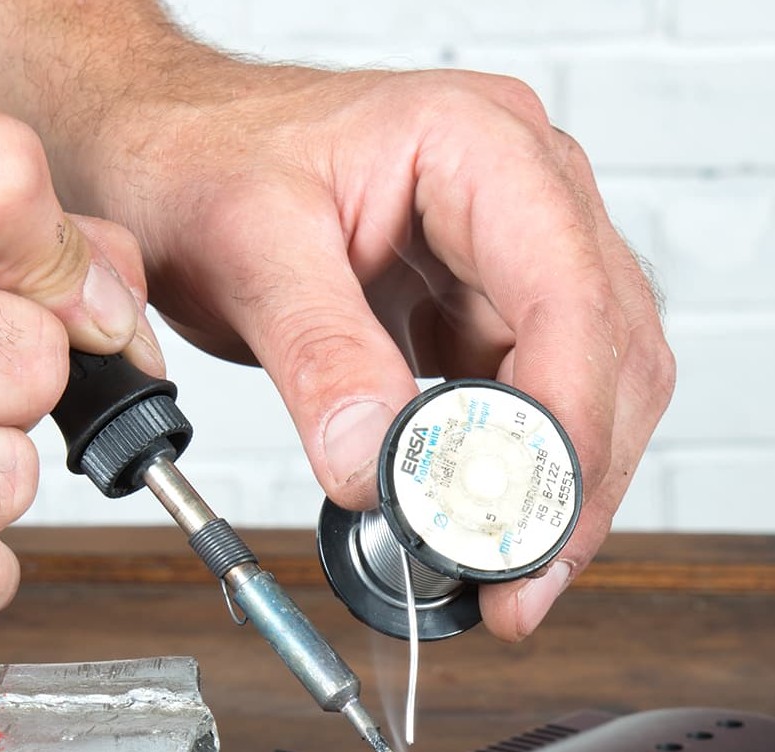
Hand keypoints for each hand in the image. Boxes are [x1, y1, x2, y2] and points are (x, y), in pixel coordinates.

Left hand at [82, 65, 673, 639]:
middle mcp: (524, 188)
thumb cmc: (202, 154)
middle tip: (517, 587)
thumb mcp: (246, 246)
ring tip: (498, 578)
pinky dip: (507, 470)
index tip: (521, 521)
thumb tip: (369, 464)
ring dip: (550, 487)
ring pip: (588, 383)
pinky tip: (471, 523)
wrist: (167, 144)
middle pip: (607, 351)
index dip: (564, 421)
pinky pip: (528, 396)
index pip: (569, 293)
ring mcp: (511, 248)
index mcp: (479, 142)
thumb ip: (316, 353)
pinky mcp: (482, 302)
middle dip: (570, 480)